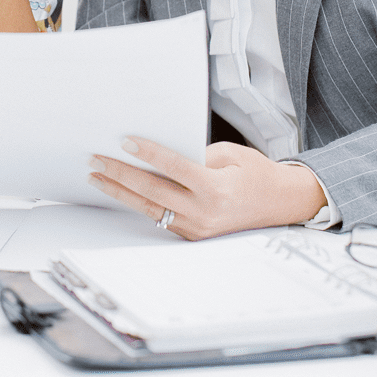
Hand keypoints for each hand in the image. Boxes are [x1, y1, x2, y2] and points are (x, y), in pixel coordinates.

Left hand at [87, 137, 328, 239]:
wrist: (280, 203)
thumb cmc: (257, 174)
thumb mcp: (231, 154)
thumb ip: (197, 155)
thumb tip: (159, 155)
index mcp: (216, 188)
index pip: (174, 167)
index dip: (147, 154)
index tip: (125, 142)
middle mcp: (205, 212)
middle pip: (153, 191)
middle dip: (121, 174)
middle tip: (96, 160)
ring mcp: (198, 228)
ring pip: (149, 208)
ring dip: (121, 192)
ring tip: (97, 177)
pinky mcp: (193, 235)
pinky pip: (159, 217)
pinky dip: (138, 203)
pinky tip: (121, 191)